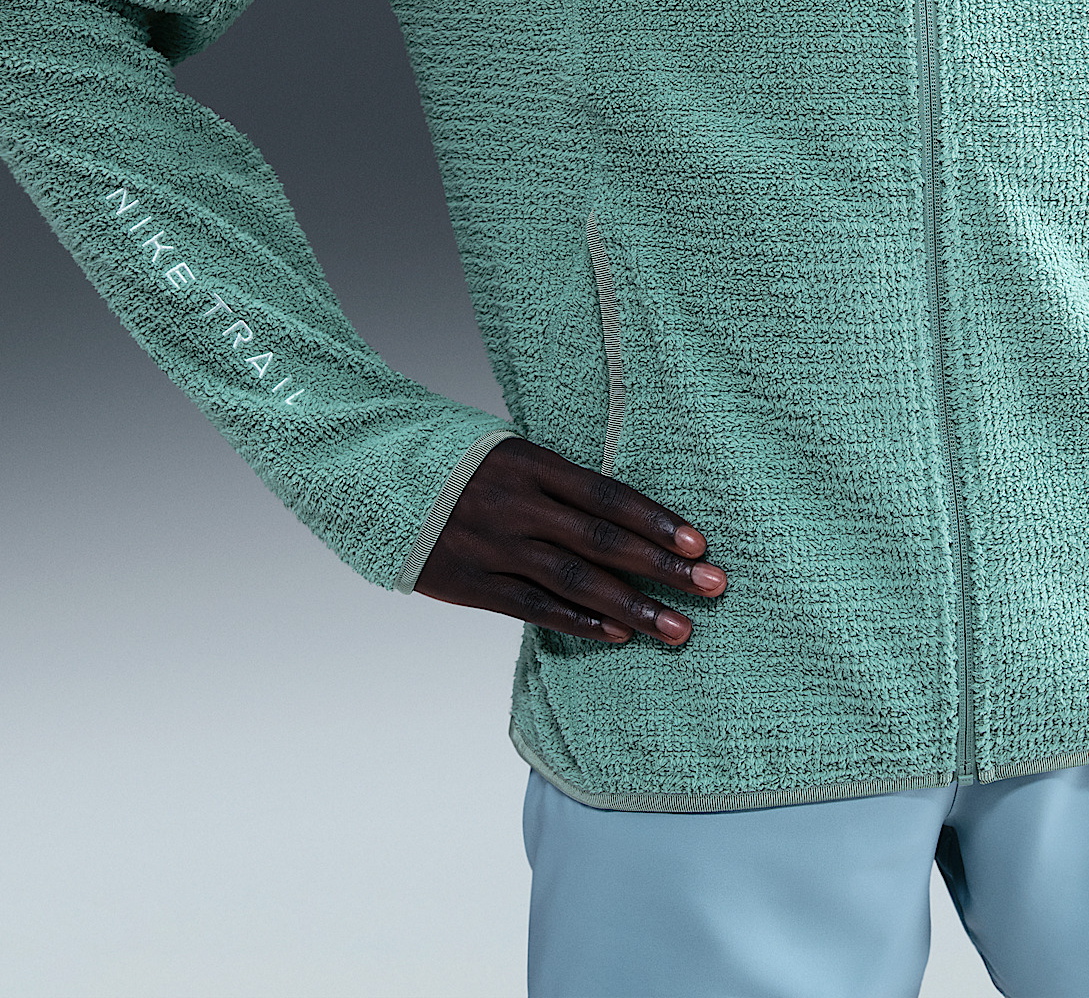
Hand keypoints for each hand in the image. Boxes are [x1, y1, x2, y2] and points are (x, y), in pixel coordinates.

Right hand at [413, 435, 726, 646]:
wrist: (374, 476)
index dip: (656, 521)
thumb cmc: (458, 464)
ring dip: (634, 607)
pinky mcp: (471, 584)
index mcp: (531, 462)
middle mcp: (518, 505)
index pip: (608, 495)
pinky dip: (580, 624)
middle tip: (713, 587)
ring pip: (577, 582)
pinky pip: (535, 608)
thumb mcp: (509, 452)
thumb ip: (557, 483)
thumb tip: (620, 516)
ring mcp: (494, 547)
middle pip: (604, 541)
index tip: (700, 543)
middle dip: (663, 568)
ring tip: (679, 628)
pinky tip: (619, 636)